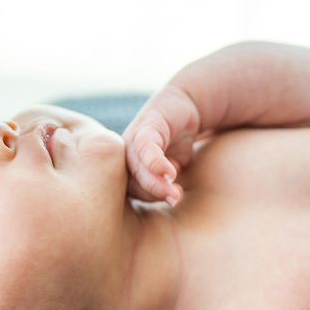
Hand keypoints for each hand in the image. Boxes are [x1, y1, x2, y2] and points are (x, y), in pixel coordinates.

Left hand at [123, 86, 199, 204]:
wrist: (184, 106)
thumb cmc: (175, 142)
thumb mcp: (174, 167)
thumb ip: (166, 182)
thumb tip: (170, 197)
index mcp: (128, 169)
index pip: (132, 191)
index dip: (149, 198)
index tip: (170, 203)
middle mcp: (126, 154)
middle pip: (130, 180)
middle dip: (152, 193)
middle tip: (174, 200)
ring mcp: (133, 138)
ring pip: (136, 166)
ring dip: (155, 181)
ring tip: (175, 192)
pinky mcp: (146, 124)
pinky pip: (145, 146)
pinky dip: (156, 161)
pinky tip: (170, 171)